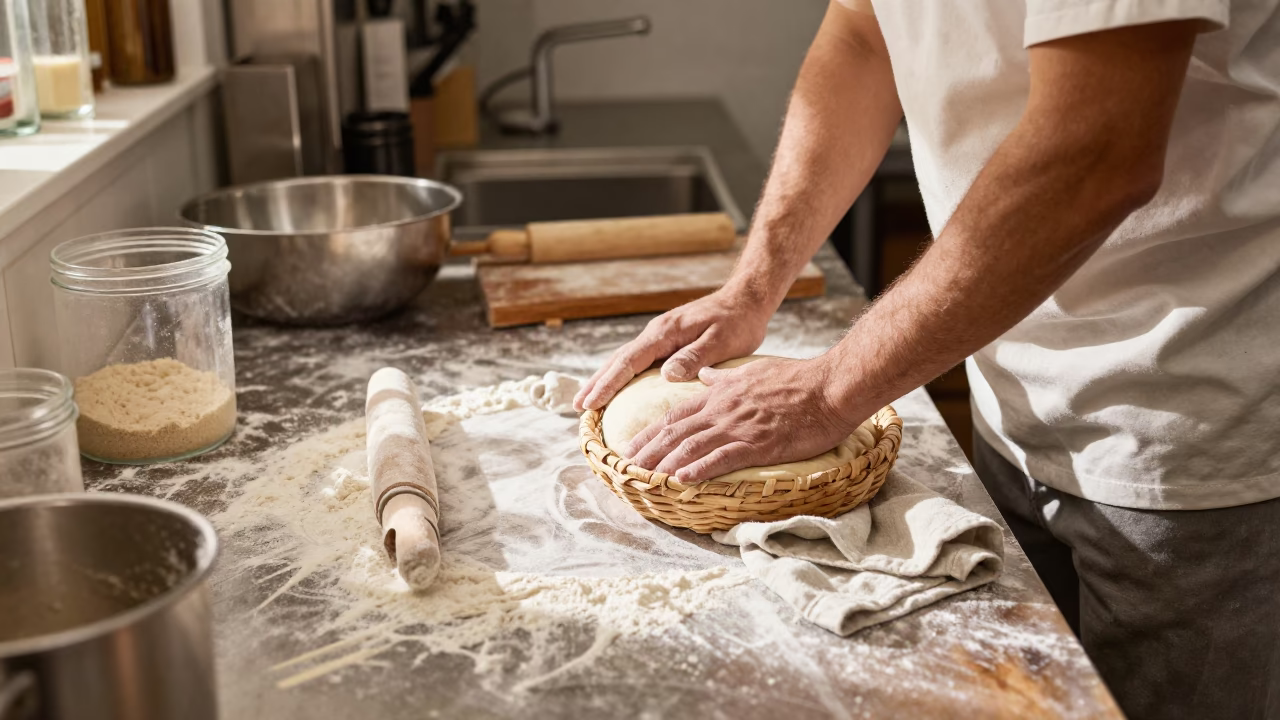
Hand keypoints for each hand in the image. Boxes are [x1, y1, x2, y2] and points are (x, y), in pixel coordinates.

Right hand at [573, 287, 773, 411]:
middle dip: (597, 383)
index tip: (591, 403)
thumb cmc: (737, 321)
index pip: (629, 361)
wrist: (745, 300)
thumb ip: (694, 357)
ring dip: (604, 380)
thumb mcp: (721, 340)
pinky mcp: (667, 342)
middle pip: (618, 360)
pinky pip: (637, 361)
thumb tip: (666, 375)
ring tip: (587, 402)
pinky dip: (621, 375)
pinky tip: (618, 389)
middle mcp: (656, 333)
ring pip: (624, 360)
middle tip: (577, 407)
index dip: (608, 384)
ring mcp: (660, 337)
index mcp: (665, 333)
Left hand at [624, 355, 858, 482]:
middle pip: (676, 431)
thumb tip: (704, 377)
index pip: (677, 414)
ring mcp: (739, 427)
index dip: (652, 431)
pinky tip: (682, 481)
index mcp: (721, 394)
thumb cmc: (797, 379)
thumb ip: (725, 378)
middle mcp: (723, 410)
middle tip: (625, 467)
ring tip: (643, 477)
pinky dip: (700, 469)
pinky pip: (723, 458)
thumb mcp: (754, 371)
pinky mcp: (759, 443)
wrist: (828, 386)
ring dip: (665, 463)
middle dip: (648, 450)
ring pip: (692, 446)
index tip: (632, 444)